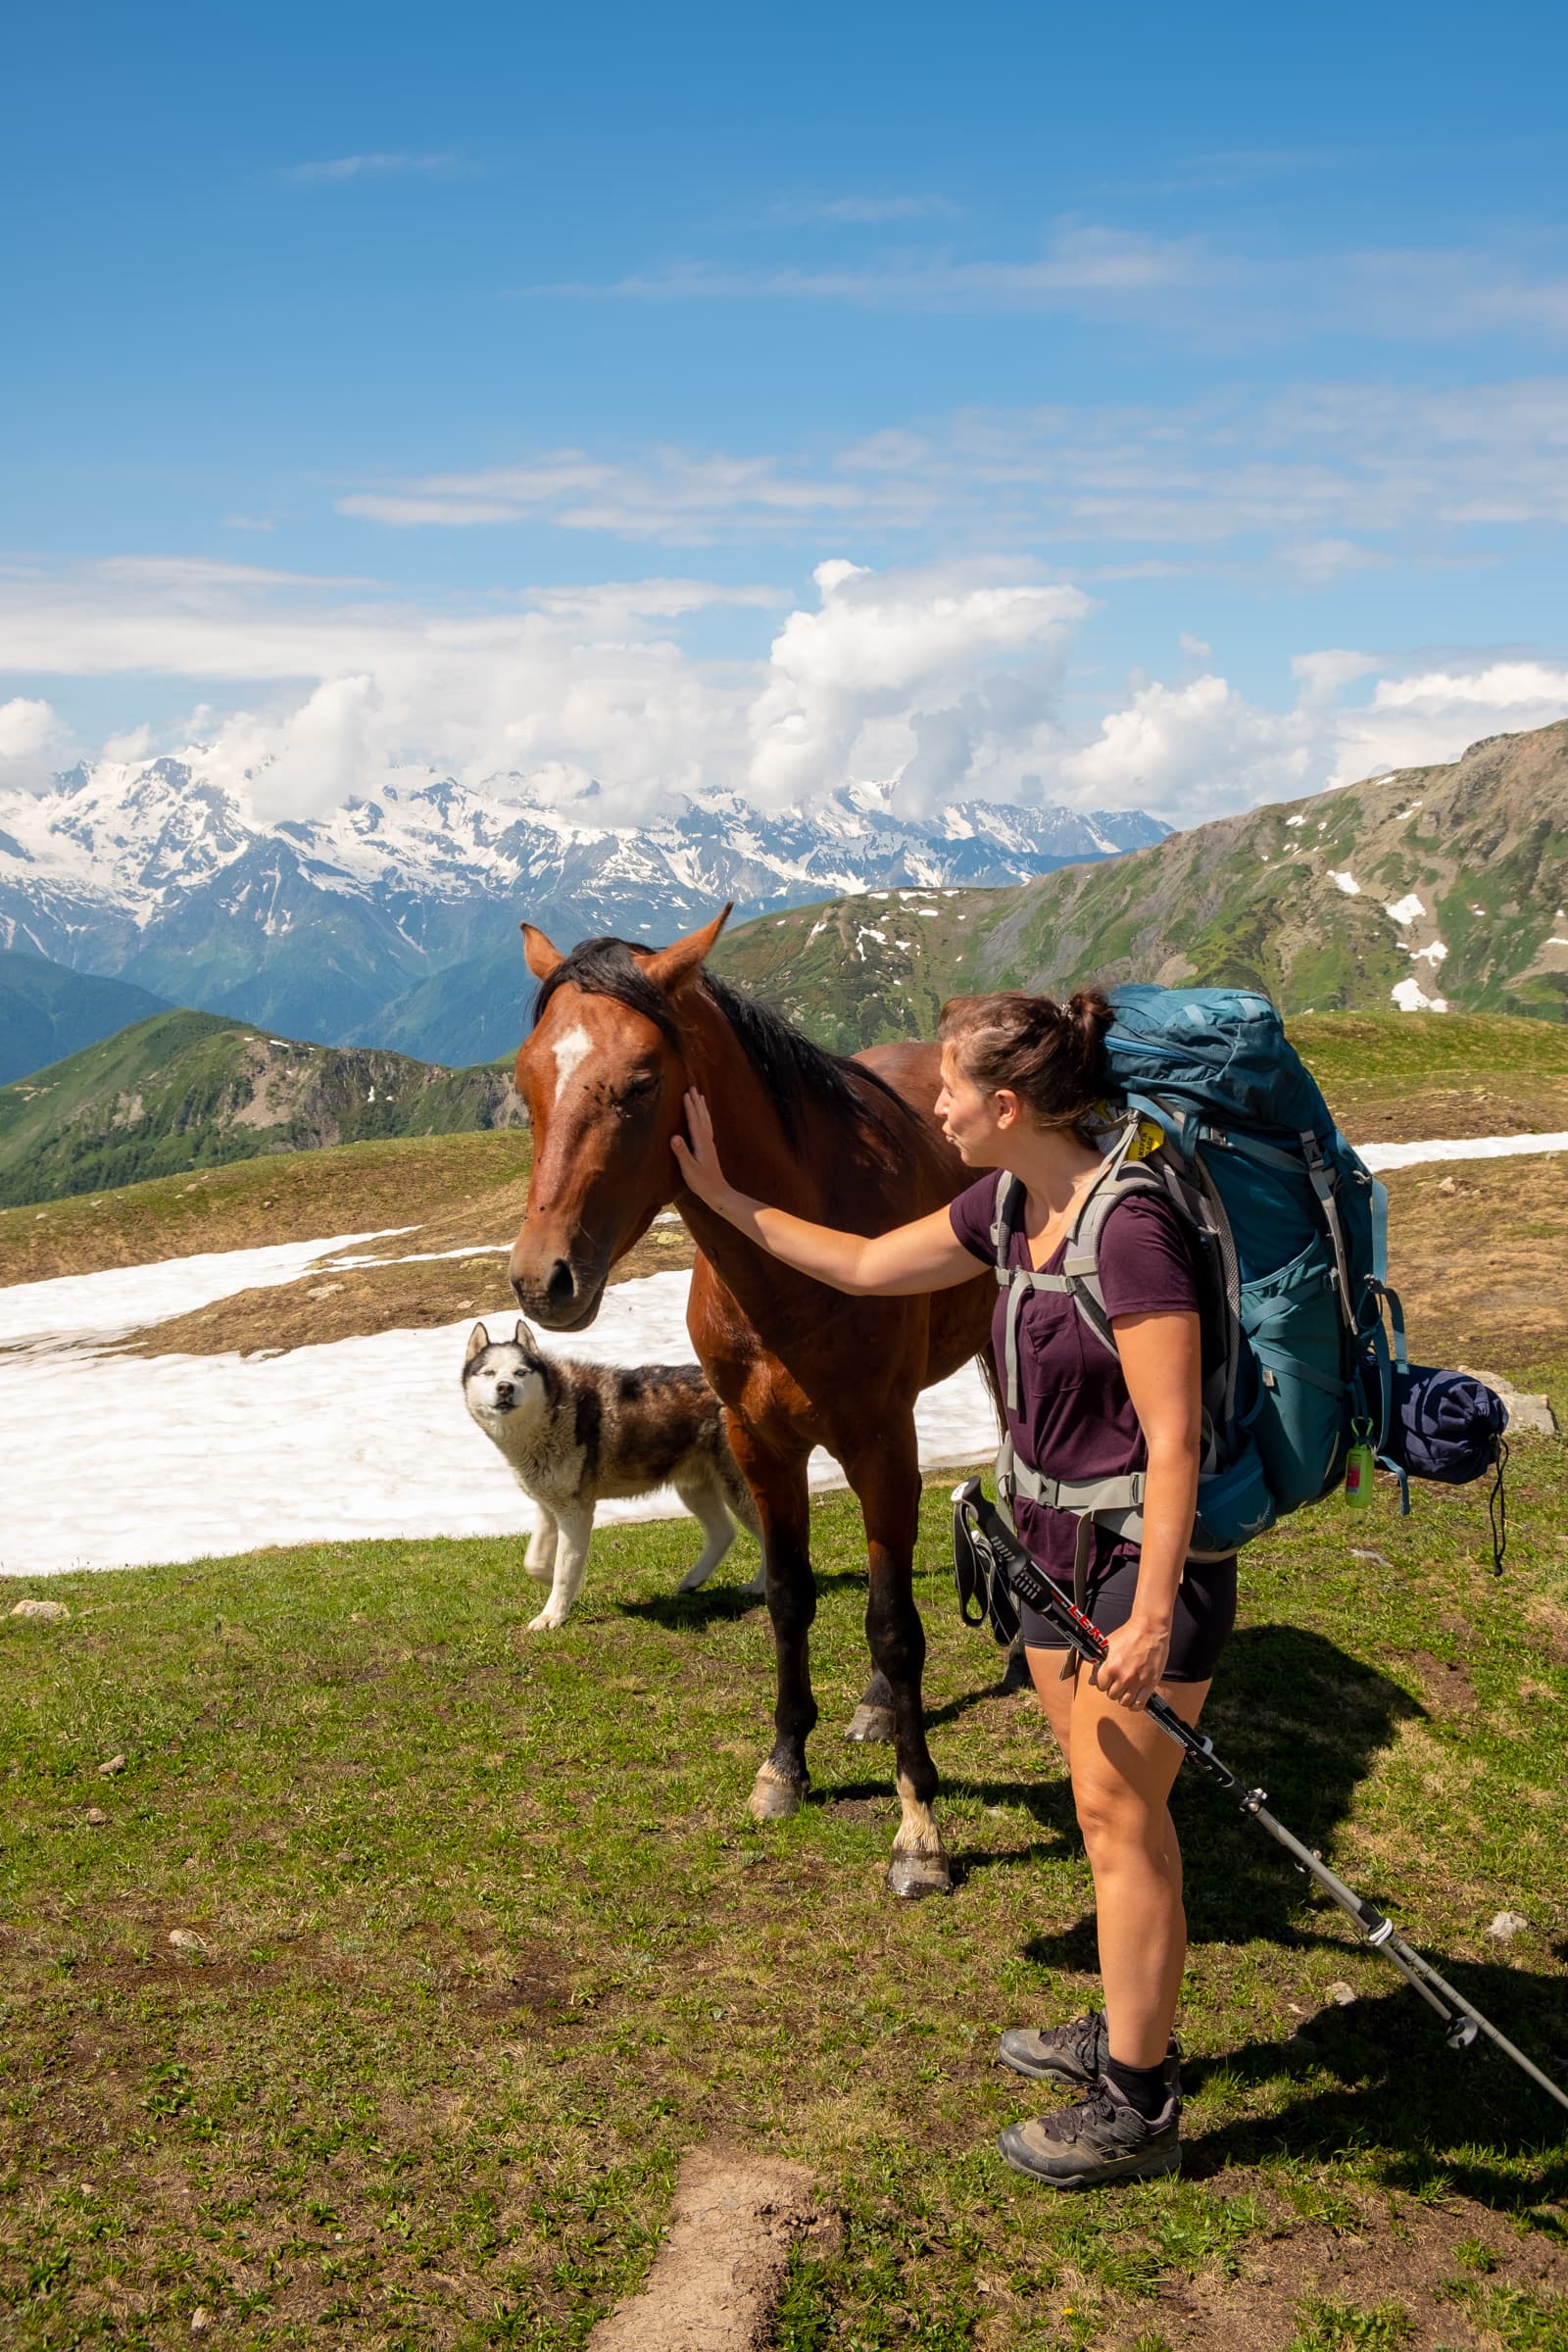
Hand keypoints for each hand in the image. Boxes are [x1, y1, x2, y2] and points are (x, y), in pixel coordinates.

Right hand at [670, 1087, 733, 1211]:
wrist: (718, 1192)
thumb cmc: (702, 1182)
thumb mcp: (689, 1169)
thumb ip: (682, 1153)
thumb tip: (674, 1136)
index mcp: (701, 1143)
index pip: (694, 1121)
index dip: (689, 1107)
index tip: (685, 1093)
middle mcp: (707, 1140)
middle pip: (702, 1116)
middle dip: (697, 1101)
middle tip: (693, 1087)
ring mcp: (709, 1143)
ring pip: (706, 1120)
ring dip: (702, 1107)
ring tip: (700, 1096)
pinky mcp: (709, 1147)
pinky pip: (707, 1126)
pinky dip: (705, 1117)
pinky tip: (703, 1117)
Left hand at [1090, 1616, 1170, 1710]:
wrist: (1150, 1629)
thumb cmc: (1129, 1634)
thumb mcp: (1108, 1646)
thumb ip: (1099, 1665)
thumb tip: (1092, 1681)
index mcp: (1111, 1667)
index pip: (1100, 1686)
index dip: (1103, 1683)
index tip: (1107, 1679)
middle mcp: (1123, 1676)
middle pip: (1112, 1695)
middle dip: (1113, 1690)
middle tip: (1117, 1683)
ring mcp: (1138, 1681)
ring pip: (1125, 1702)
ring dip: (1123, 1698)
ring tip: (1126, 1690)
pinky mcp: (1150, 1683)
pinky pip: (1140, 1704)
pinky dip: (1135, 1706)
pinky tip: (1134, 1700)